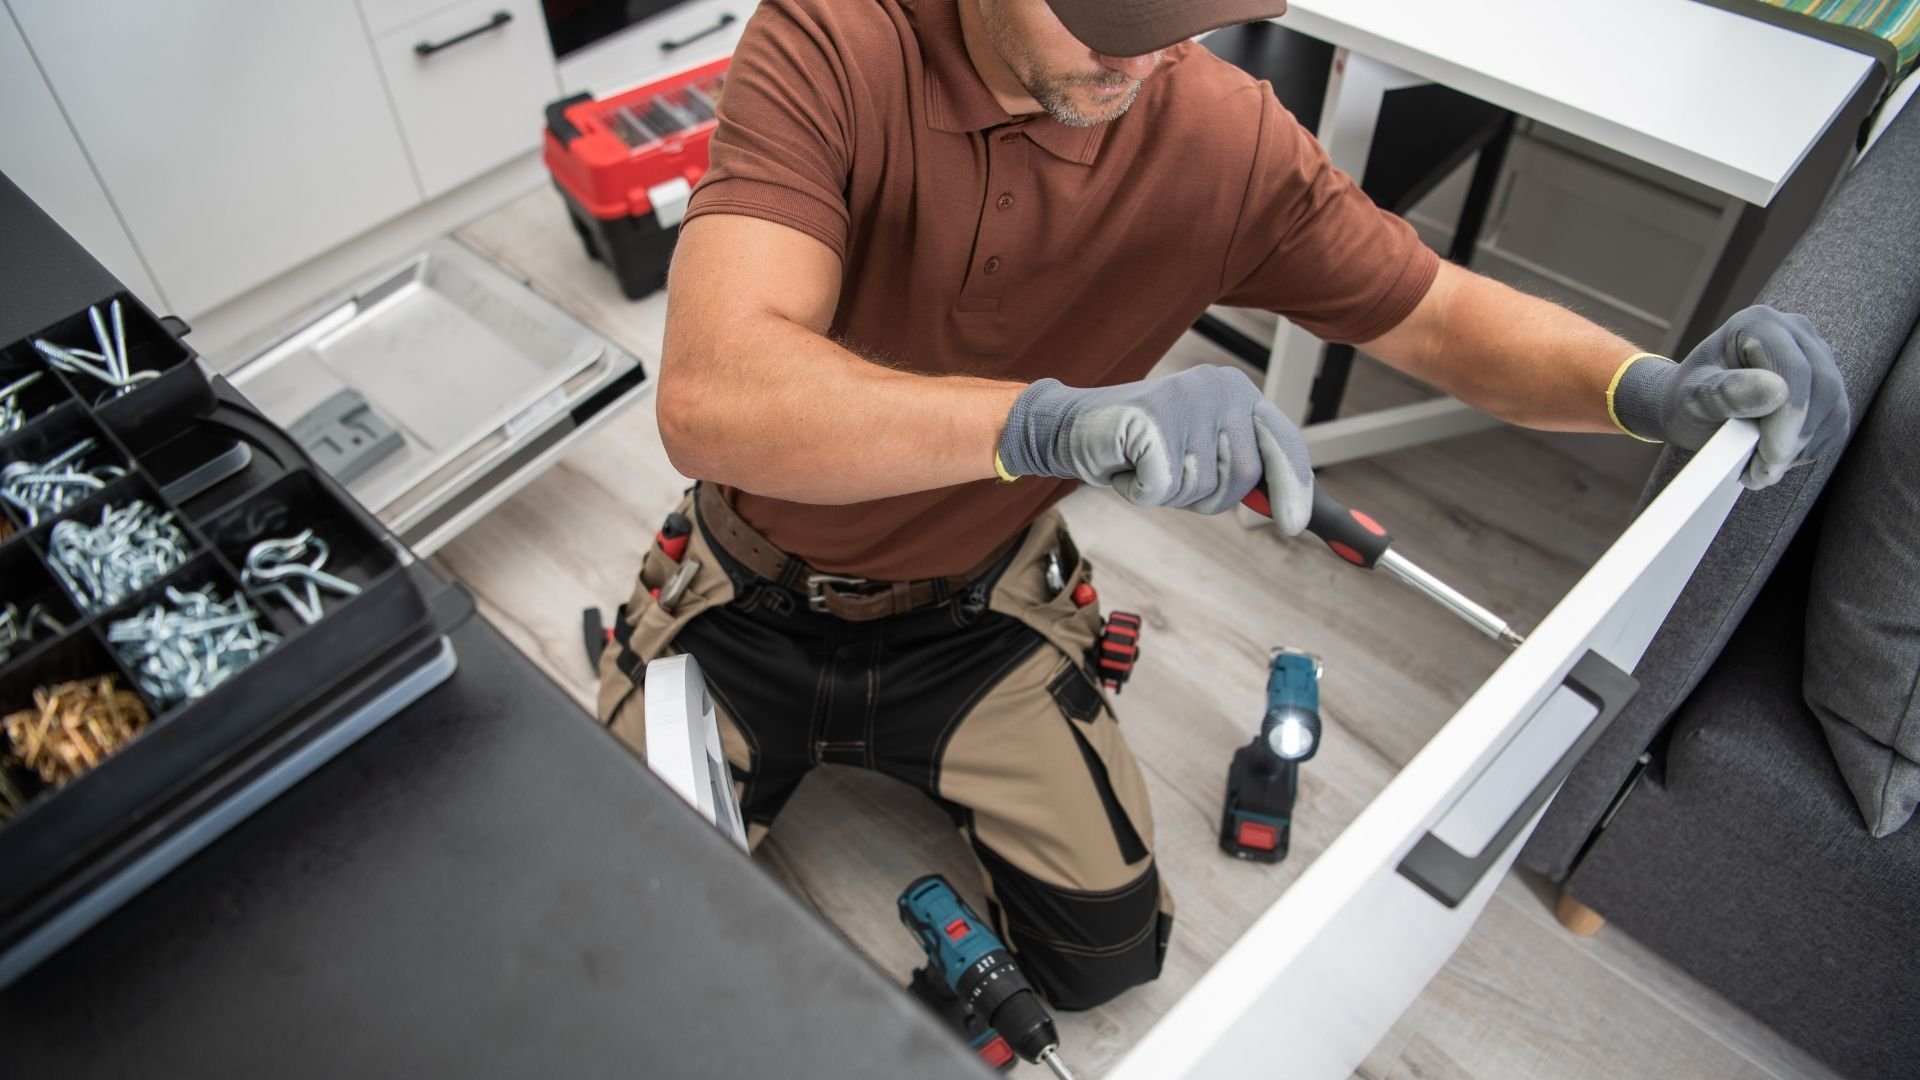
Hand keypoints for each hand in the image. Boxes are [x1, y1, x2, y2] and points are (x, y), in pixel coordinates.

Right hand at [996, 365, 1313, 532]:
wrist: (1074, 428)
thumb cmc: (1140, 448)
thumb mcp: (1201, 454)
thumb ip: (1240, 469)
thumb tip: (1295, 514)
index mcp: (1239, 392)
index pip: (1284, 442)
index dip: (1295, 485)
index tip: (1296, 524)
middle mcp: (1222, 387)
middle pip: (1243, 476)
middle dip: (1207, 494)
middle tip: (1171, 476)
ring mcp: (1189, 399)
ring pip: (1202, 486)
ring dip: (1171, 493)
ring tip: (1146, 464)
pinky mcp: (1156, 419)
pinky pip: (1163, 487)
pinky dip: (1140, 491)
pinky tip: (1127, 465)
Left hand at [1612, 305, 1847, 488]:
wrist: (1693, 406)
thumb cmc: (1687, 399)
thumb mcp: (1693, 398)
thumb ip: (1727, 393)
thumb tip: (1777, 391)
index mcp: (1759, 322)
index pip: (1793, 368)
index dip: (1789, 416)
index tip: (1772, 456)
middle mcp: (1797, 332)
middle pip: (1822, 387)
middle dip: (1795, 438)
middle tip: (1764, 472)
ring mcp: (1818, 357)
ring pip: (1833, 408)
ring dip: (1800, 448)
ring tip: (1759, 468)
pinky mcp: (1828, 387)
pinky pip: (1835, 423)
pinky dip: (1809, 449)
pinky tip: (1775, 458)